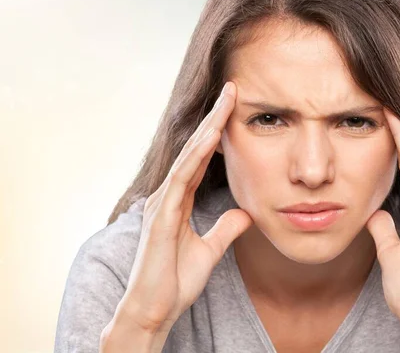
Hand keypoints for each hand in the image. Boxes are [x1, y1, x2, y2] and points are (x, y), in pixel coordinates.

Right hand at [118, 81, 252, 333]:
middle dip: (214, 118)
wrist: (155, 309)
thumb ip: (225, 229)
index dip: (218, 133)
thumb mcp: (210, 250)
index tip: (235, 109)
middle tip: (232, 90)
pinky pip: (182, 179)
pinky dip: (196, 156)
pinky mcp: (162, 217)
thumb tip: (245, 212)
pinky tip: (210, 137)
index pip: (202, 158)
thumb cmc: (175, 281)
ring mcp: (163, 204)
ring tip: (226, 101)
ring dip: (208, 127)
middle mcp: (169, 195)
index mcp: (179, 200)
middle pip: (195, 149)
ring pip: (189, 156)